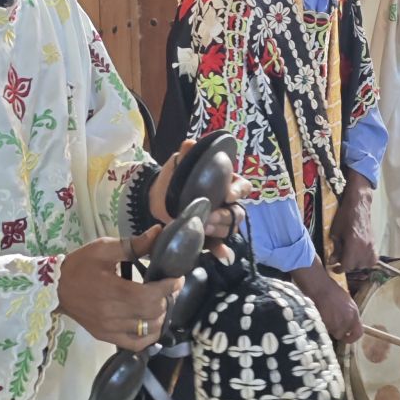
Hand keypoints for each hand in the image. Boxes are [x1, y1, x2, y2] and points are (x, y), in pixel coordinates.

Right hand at [56, 226, 182, 350]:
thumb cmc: (80, 265)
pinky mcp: (106, 337)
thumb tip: (159, 232)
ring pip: (148, 331)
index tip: (177, 278)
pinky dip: (149, 336)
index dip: (170, 288)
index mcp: (113, 291)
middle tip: (170, 288)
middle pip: (153, 313)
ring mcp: (110, 329)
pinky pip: (136, 345)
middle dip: (168, 300)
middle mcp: (113, 314)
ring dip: (161, 317)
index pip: (151, 296)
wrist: (55, 288)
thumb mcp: (104, 248)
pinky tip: (152, 323)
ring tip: (161, 303)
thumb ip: (134, 244)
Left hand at [148, 140, 249, 260]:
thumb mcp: (178, 164)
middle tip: (209, 216)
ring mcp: (220, 221)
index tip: (227, 195)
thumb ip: (186, 153)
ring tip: (205, 228)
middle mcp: (227, 203)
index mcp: (225, 183)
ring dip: (221, 230)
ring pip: (231, 228)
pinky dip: (222, 250)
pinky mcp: (211, 237)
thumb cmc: (173, 179)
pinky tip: (222, 255)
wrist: (156, 200)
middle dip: (225, 216)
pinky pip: (221, 245)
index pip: (243, 186)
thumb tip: (191, 144)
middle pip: (238, 212)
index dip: (238, 191)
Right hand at [293, 258, 362, 346]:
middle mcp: (348, 321)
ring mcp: (337, 323)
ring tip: (326, 317)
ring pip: (333, 333)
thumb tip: (348, 321)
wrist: (321, 288)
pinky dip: (323, 326)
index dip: (353, 337)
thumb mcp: (347, 302)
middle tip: (332, 324)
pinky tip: (322, 316)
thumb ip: (349, 313)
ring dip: (330, 328)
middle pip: (343, 334)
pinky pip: (326, 330)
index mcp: (354, 314)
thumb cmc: (332, 290)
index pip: (359, 332)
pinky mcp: (327, 324)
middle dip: (338, 331)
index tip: (347, 337)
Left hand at [330, 174, 377, 273]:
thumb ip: (335, 249)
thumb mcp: (336, 232)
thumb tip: (332, 261)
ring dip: (357, 264)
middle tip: (340, 260)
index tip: (335, 268)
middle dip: (347, 265)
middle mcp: (364, 247)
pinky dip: (367, 261)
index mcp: (353, 244)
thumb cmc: (344, 216)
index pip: (348, 265)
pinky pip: (373, 259)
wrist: (358, 205)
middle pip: (356, 266)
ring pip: (365, 264)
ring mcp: (371, 246)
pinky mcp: (374, 244)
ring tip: (350, 258)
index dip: (340, 269)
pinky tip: (360, 258)